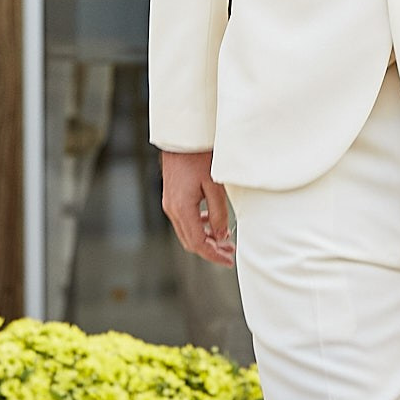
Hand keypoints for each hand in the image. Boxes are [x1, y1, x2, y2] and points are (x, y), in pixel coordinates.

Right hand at [161, 149, 235, 265]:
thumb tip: (221, 237)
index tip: (228, 261)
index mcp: (182, 209)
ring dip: (205, 238)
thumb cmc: (199, 158)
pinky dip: (198, 226)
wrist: (181, 138)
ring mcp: (169, 204)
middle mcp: (172, 209)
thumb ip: (218, 213)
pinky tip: (212, 222)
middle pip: (191, 241)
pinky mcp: (171, 198)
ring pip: (187, 232)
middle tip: (230, 252)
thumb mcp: (215, 186)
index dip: (213, 255)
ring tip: (224, 239)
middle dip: (211, 249)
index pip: (198, 243)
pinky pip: (184, 221)